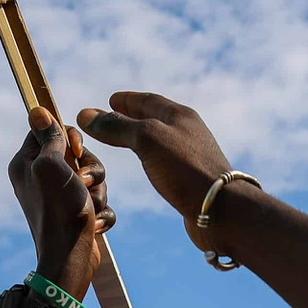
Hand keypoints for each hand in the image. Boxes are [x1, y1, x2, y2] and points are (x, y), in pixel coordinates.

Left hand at [9, 107, 114, 297]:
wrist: (70, 260)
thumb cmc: (59, 210)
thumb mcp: (51, 165)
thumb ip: (49, 138)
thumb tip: (36, 109)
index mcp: (27, 164)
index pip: (48, 130)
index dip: (67, 134)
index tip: (75, 147)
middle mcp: (41, 178)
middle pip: (76, 153)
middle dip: (90, 168)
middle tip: (84, 182)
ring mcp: (60, 197)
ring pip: (93, 177)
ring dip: (98, 191)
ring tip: (90, 207)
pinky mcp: (77, 214)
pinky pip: (99, 201)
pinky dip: (101, 211)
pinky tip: (95, 223)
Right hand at [79, 92, 234, 238]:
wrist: (220, 209)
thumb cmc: (184, 168)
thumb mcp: (146, 140)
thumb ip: (117, 127)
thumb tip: (86, 113)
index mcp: (180, 116)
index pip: (149, 100)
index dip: (128, 99)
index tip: (111, 99)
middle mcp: (187, 132)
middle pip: (156, 118)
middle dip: (134, 115)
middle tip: (113, 114)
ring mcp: (190, 155)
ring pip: (160, 140)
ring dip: (141, 136)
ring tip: (125, 140)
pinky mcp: (190, 179)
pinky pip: (164, 160)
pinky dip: (149, 156)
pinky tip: (146, 165)